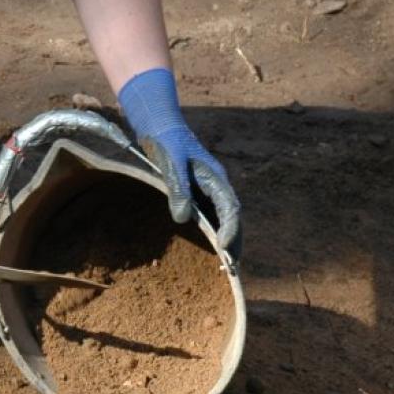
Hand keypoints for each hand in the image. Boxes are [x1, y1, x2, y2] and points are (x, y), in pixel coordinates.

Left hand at [117, 68, 241, 256]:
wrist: (159, 125)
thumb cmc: (165, 142)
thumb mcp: (169, 163)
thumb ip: (178, 189)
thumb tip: (183, 218)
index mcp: (214, 177)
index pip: (229, 209)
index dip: (230, 230)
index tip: (224, 250)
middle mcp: (216, 184)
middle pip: (231, 217)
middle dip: (234, 242)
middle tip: (232, 269)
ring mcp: (208, 188)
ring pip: (223, 218)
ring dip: (226, 240)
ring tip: (226, 266)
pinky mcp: (197, 191)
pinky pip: (210, 215)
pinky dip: (213, 232)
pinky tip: (208, 248)